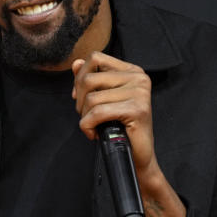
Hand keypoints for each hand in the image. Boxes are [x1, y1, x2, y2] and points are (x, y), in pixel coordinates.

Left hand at [72, 51, 185, 216]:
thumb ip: (90, 80)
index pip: (95, 58)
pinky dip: (87, 126)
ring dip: (84, 116)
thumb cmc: (119, 129)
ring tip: (94, 127)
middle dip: (80, 101)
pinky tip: (94, 134)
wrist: (137, 157)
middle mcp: (139, 77)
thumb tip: (75, 63)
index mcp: (132, 71)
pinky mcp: (138, 109)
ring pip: (91, 97)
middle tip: (87, 117)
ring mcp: (140, 92)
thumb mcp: (103, 100)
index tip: (81, 98)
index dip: (80, 78)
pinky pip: (97, 112)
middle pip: (89, 78)